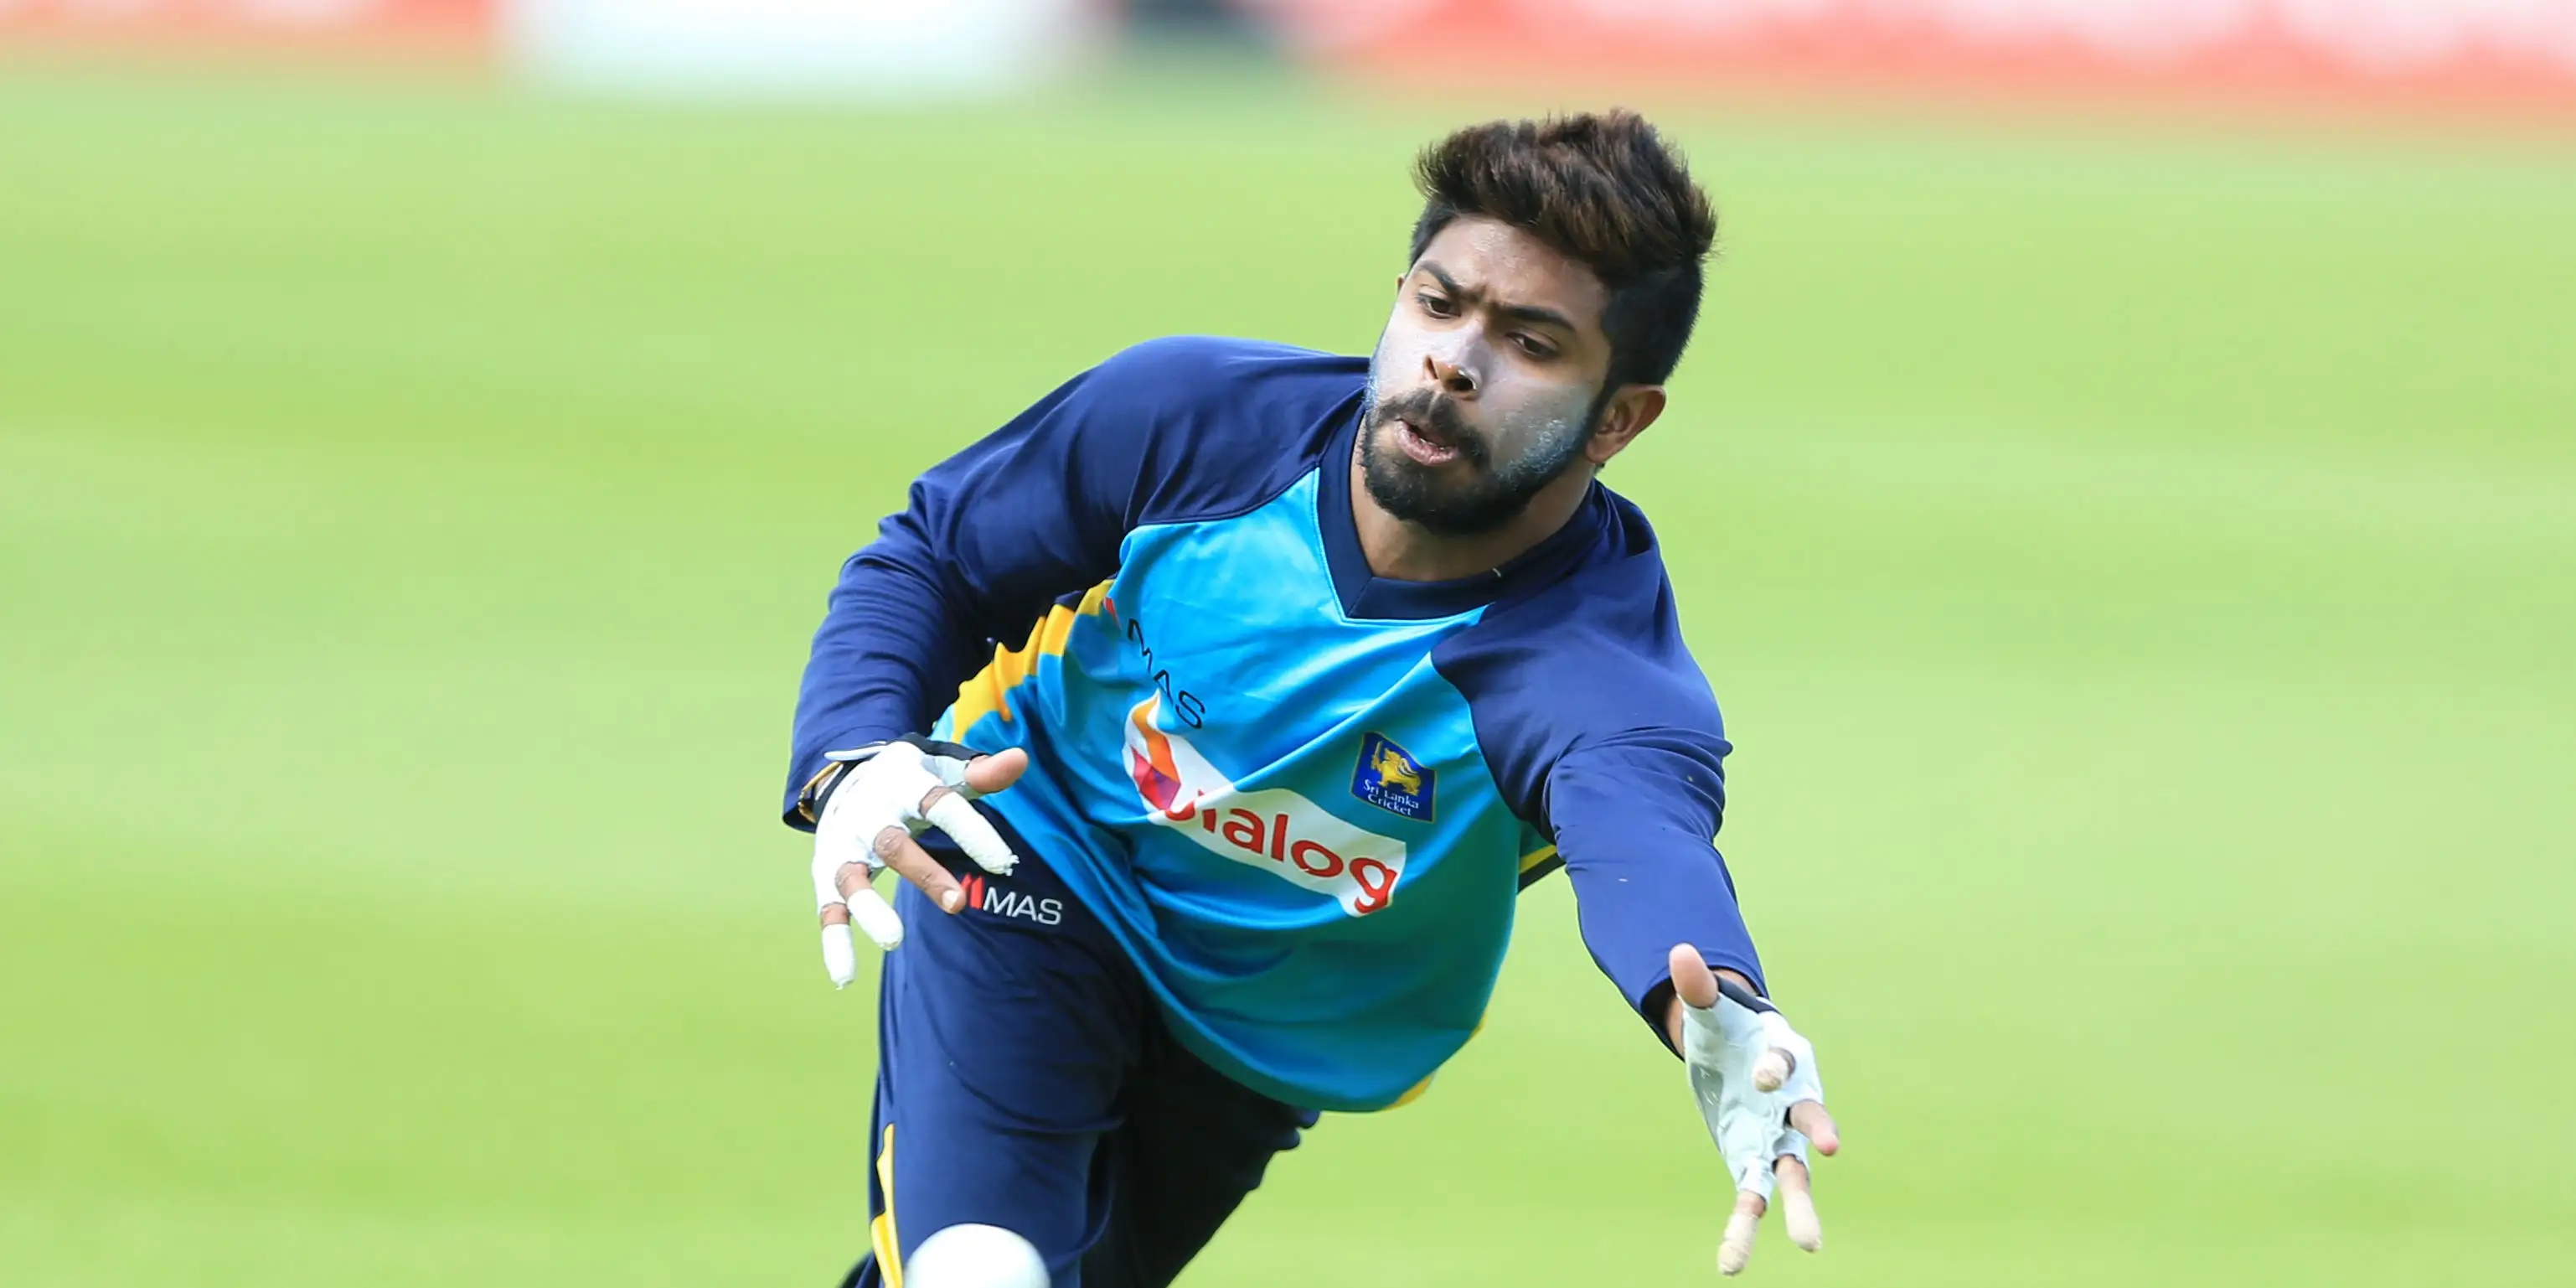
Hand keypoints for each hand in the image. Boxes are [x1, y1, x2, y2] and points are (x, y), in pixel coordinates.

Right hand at [810, 737, 1027, 983]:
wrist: (848, 777)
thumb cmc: (911, 779)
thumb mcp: (945, 769)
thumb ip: (982, 772)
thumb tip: (1021, 759)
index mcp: (902, 783)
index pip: (939, 805)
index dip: (971, 832)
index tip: (1004, 864)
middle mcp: (868, 815)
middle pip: (894, 844)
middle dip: (925, 874)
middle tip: (959, 904)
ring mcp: (844, 846)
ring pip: (851, 879)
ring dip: (870, 909)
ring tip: (895, 940)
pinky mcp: (827, 874)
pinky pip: (828, 909)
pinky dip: (834, 941)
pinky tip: (845, 977)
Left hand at [1669, 944, 1839, 1276]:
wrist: (1735, 1056)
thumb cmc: (1729, 1027)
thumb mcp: (1710, 1009)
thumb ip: (1698, 986)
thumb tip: (1679, 953)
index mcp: (1785, 1054)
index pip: (1785, 1061)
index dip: (1775, 1067)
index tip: (1764, 1075)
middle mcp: (1792, 1100)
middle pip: (1809, 1118)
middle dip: (1818, 1129)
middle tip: (1831, 1147)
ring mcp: (1777, 1137)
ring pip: (1794, 1175)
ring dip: (1801, 1207)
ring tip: (1809, 1245)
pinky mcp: (1754, 1160)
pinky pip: (1753, 1199)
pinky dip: (1743, 1229)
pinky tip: (1729, 1263)